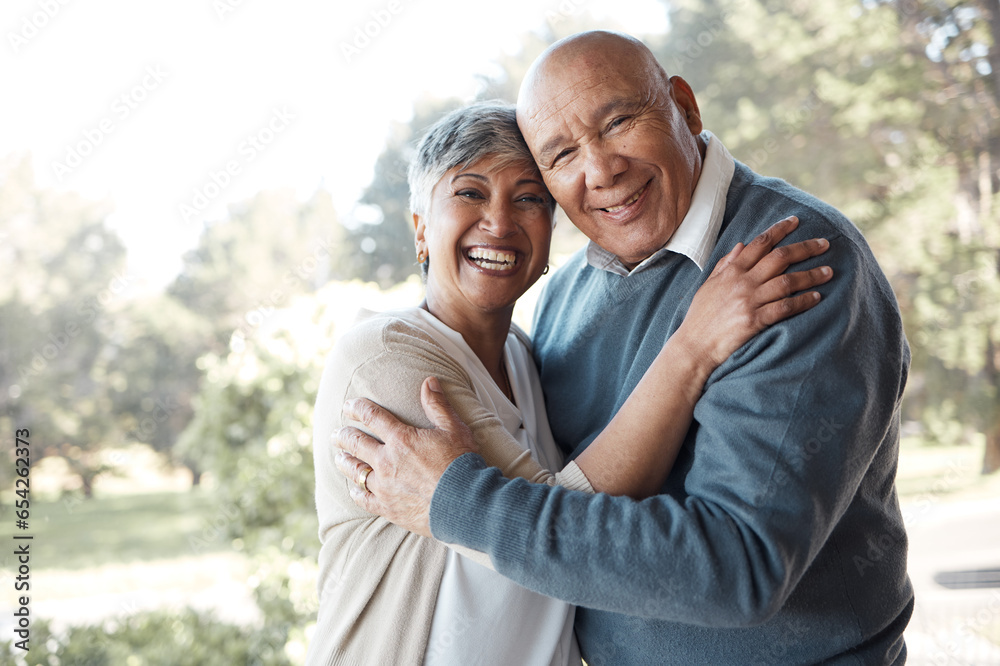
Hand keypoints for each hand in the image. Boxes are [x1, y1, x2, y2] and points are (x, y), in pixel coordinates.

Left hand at [334, 377, 477, 537]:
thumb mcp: (454, 429)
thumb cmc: (461, 464)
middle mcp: (387, 461)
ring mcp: (384, 486)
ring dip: (345, 461)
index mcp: (401, 439)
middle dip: (343, 436)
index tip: (348, 406)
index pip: (371, 416)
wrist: (464, 503)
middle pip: (356, 443)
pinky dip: (356, 491)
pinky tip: (353, 488)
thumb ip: (438, 405)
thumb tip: (429, 381)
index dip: (357, 408)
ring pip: (355, 471)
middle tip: (337, 434)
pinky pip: (363, 498)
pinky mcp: (387, 507)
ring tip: (340, 457)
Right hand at [674, 216, 832, 368]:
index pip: (759, 244)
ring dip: (811, 275)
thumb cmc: (700, 317)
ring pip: (787, 282)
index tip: (795, 221)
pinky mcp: (755, 321)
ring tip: (829, 271)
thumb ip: (726, 264)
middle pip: (780, 258)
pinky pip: (785, 307)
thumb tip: (742, 245)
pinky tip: (816, 298)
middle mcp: (742, 282)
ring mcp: (749, 301)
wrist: (694, 346)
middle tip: (824, 243)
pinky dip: (803, 301)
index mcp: (731, 271)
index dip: (779, 230)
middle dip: (805, 248)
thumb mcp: (709, 285)